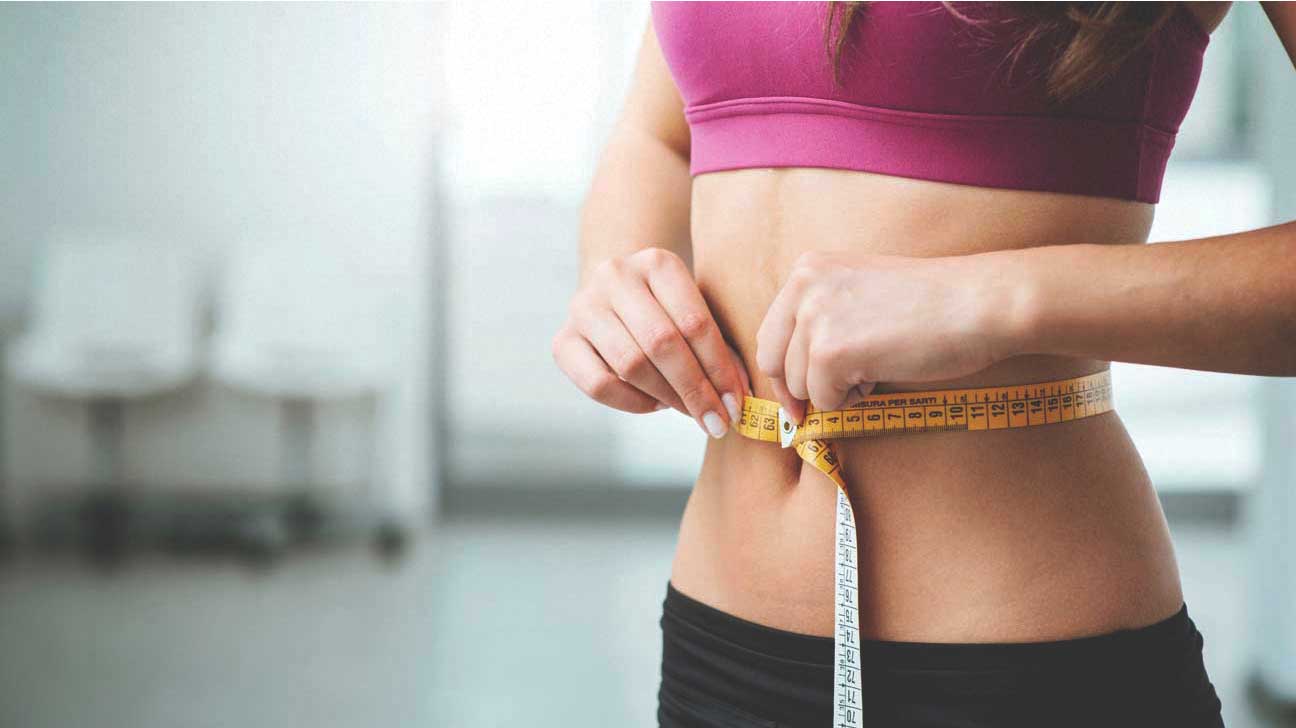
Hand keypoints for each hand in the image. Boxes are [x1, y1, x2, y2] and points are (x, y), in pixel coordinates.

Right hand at [552, 247, 751, 438]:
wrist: (615, 295)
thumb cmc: (669, 310)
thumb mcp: (696, 311)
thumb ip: (719, 347)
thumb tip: (737, 399)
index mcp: (657, 261)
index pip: (694, 322)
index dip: (719, 369)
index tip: (736, 403)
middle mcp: (614, 276)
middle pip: (661, 343)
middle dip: (695, 389)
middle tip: (717, 420)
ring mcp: (583, 306)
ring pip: (630, 364)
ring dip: (667, 397)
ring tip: (690, 411)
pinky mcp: (562, 340)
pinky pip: (599, 384)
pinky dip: (633, 402)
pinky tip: (656, 404)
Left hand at [756, 250, 1020, 420]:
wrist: (977, 304)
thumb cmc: (932, 304)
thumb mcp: (859, 293)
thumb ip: (822, 319)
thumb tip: (792, 379)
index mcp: (807, 269)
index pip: (770, 333)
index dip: (783, 371)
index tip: (796, 398)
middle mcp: (802, 286)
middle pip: (772, 362)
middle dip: (798, 390)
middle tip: (830, 401)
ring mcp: (814, 318)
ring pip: (800, 386)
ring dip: (836, 390)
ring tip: (878, 366)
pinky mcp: (830, 352)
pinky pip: (825, 400)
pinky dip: (852, 400)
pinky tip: (882, 374)